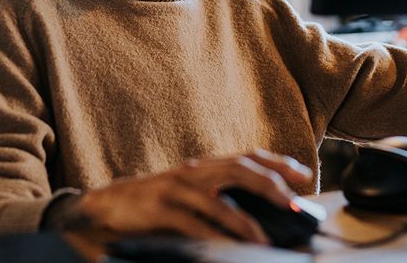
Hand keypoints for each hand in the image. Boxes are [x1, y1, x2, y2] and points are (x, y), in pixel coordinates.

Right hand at [74, 149, 312, 243]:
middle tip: (295, 202)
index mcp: (202, 166)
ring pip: (218, 198)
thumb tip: (258, 214)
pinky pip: (192, 224)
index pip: (247, 155)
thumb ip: (217, 197)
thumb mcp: (188, 195)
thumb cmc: (150, 206)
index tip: (305, 174)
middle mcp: (192, 170)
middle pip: (239, 168)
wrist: (101, 208)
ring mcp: (175, 188)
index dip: (278, 161)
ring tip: (266, 239)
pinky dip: (213, 237)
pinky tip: (229, 250)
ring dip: (245, 221)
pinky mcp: (159, 209)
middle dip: (272, 184)